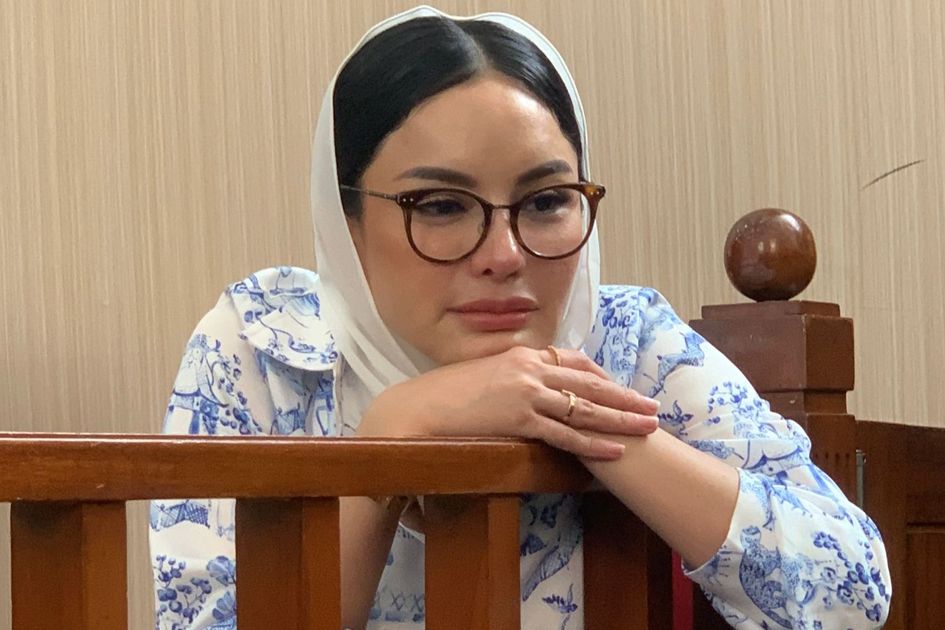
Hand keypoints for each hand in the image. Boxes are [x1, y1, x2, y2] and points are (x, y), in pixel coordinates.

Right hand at [357, 346, 659, 459]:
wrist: (418, 409)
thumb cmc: (445, 396)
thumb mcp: (483, 376)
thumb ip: (511, 379)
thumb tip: (529, 392)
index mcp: (521, 355)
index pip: (574, 361)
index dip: (602, 377)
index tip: (620, 388)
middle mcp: (529, 368)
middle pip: (588, 383)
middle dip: (623, 396)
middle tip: (652, 407)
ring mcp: (526, 392)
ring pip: (584, 408)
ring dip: (620, 419)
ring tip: (647, 428)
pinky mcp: (519, 418)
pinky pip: (565, 433)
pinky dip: (592, 443)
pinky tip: (615, 449)